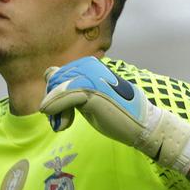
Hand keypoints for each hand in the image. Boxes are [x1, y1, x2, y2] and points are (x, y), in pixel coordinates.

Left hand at [39, 57, 189, 174]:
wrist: (141, 124)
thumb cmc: (114, 112)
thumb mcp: (87, 97)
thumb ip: (70, 87)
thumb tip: (48, 73)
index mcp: (88, 64)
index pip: (55, 75)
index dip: (54, 95)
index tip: (61, 113)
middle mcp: (89, 66)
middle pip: (53, 82)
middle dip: (52, 103)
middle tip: (61, 122)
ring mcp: (91, 76)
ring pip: (57, 89)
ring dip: (55, 110)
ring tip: (63, 125)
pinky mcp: (93, 90)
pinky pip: (64, 97)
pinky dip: (57, 111)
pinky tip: (62, 124)